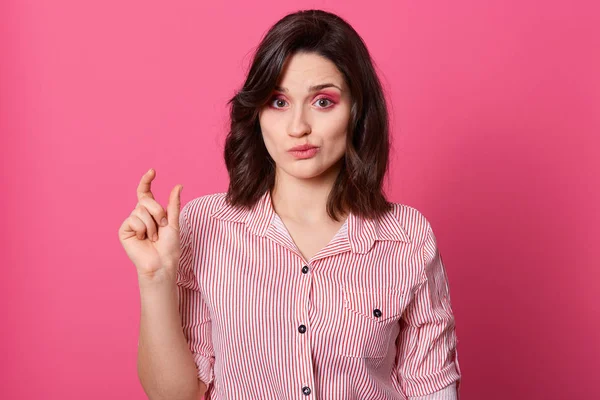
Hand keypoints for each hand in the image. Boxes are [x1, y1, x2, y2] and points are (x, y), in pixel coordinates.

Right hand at [118, 168, 182, 282]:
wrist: (162, 263)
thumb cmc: (169, 247)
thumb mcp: (173, 222)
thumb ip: (173, 204)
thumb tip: (178, 185)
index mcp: (151, 213)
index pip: (145, 193)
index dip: (146, 181)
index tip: (152, 171)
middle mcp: (139, 215)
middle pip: (146, 201)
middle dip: (158, 212)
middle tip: (162, 227)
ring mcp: (131, 222)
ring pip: (140, 210)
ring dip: (151, 224)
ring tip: (153, 237)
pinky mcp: (124, 230)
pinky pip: (133, 219)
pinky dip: (142, 229)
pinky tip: (142, 239)